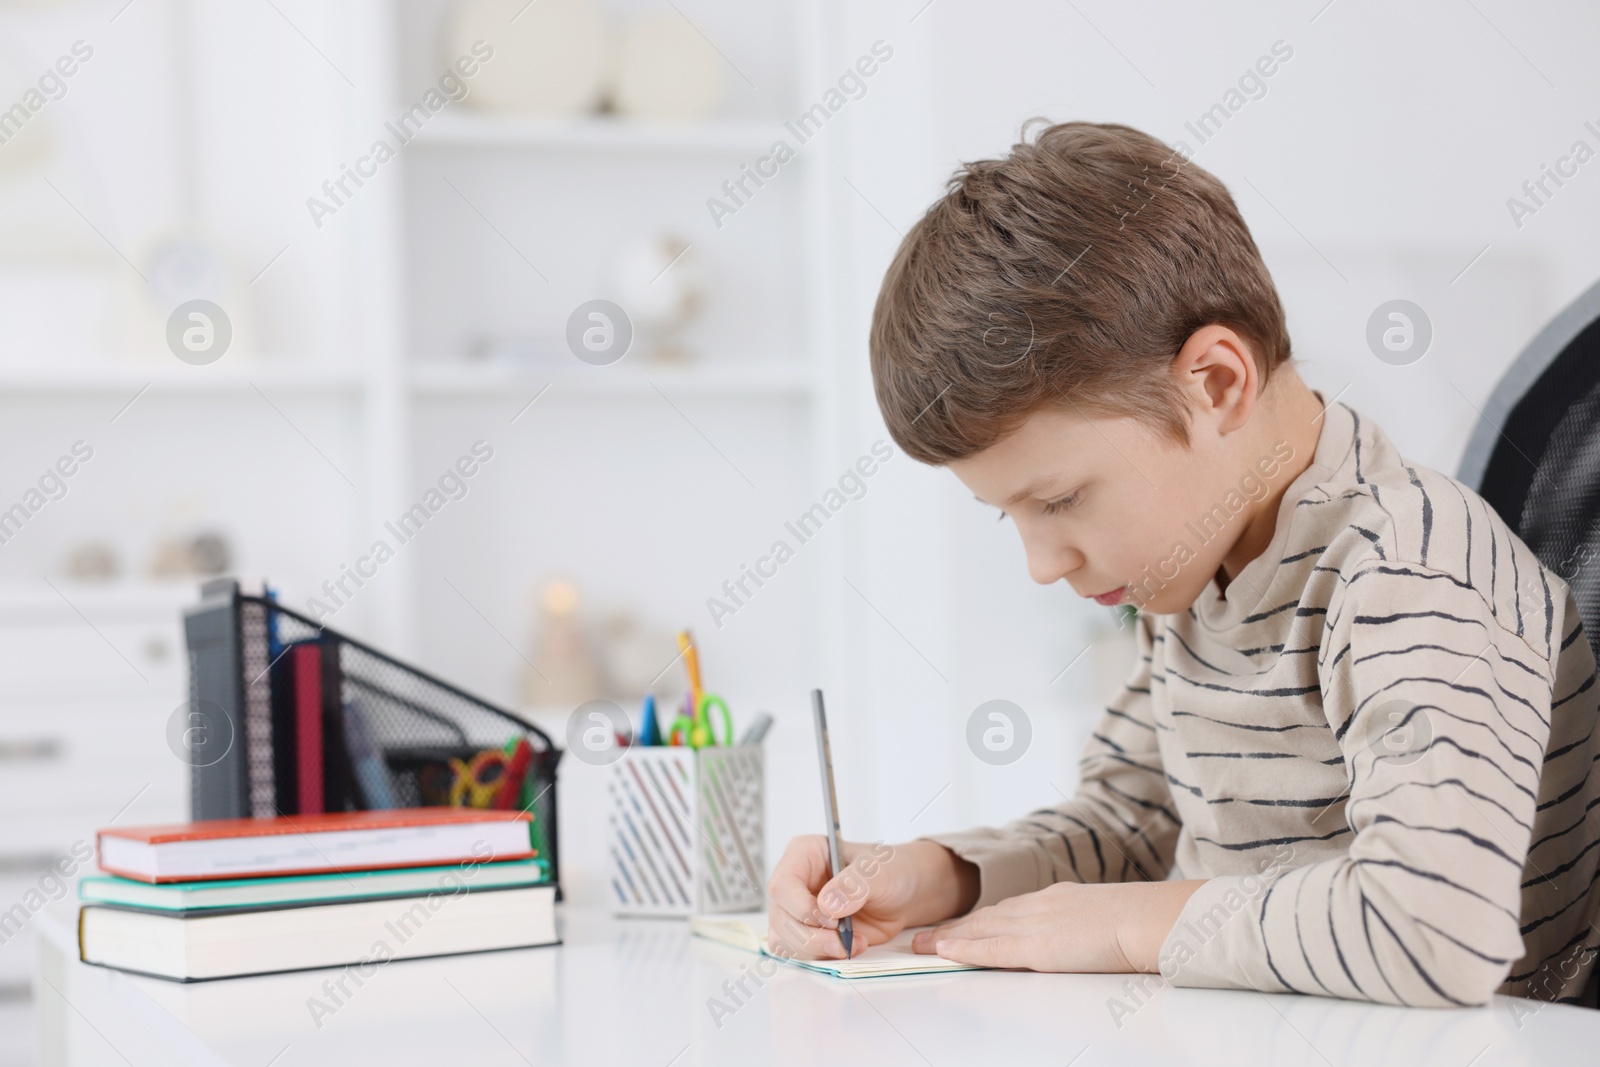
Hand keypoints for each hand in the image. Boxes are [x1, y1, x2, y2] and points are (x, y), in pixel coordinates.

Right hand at [766, 836, 977, 959]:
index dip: (801, 907)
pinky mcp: (809, 934)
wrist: (904, 893)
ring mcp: (798, 911)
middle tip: (842, 943)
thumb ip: (854, 884)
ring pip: (784, 941)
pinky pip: (800, 953)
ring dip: (816, 950)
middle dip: (811, 937)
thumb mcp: (879, 870)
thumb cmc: (890, 870)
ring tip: (849, 945)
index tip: (831, 920)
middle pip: (780, 918)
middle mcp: (795, 883)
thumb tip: (827, 904)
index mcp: (804, 855)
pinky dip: (823, 957)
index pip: (782, 885)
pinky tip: (850, 947)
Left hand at [910, 879, 1204, 971]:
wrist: (1150, 918)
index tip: (961, 923)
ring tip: (922, 945)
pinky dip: (964, 949)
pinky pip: (991, 948)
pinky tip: (944, 952)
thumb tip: (1085, 934)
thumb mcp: (1107, 915)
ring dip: (949, 938)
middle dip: (955, 927)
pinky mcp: (1037, 946)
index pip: (1010, 909)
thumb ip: (1087, 922)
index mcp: (1059, 899)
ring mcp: (1036, 924)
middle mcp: (1040, 906)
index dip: (981, 918)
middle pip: (987, 917)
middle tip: (925, 936)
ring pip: (981, 930)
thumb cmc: (1142, 920)